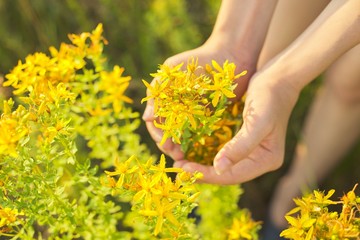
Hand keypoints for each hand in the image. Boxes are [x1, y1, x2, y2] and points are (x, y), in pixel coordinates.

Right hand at [142, 42, 255, 160]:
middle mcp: (178, 109)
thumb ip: (157, 91)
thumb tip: (147, 119)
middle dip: (170, 145)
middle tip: (177, 154)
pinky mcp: (211, 117)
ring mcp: (194, 115)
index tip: (166, 143)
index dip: (159, 135)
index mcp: (166, 101)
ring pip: (184, 137)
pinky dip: (198, 143)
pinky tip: (200, 150)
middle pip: (169, 133)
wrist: (229, 54)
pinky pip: (202, 134)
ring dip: (183, 148)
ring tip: (186, 155)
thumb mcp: (171, 70)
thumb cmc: (197, 60)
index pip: (156, 123)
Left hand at [174, 73, 299, 183]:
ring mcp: (252, 151)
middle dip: (202, 173)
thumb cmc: (269, 98)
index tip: (184, 169)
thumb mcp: (257, 123)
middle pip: (227, 174)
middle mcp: (260, 160)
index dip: (207, 175)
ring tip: (181, 162)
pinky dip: (207, 153)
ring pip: (223, 165)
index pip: (233, 176)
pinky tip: (191, 150)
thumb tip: (219, 169)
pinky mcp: (244, 141)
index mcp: (267, 160)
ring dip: (202, 165)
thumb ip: (240, 147)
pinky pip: (223, 153)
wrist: (278, 77)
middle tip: (178, 168)